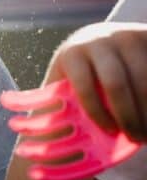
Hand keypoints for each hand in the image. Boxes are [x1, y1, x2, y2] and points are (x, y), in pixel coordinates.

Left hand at [44, 22, 146, 140]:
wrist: (103, 37)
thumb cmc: (82, 68)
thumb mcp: (66, 78)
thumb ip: (58, 102)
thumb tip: (43, 142)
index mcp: (74, 54)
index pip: (83, 85)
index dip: (96, 112)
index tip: (109, 132)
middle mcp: (99, 41)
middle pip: (116, 84)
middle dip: (127, 116)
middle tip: (135, 138)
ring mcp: (126, 37)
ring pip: (143, 79)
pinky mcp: (146, 36)